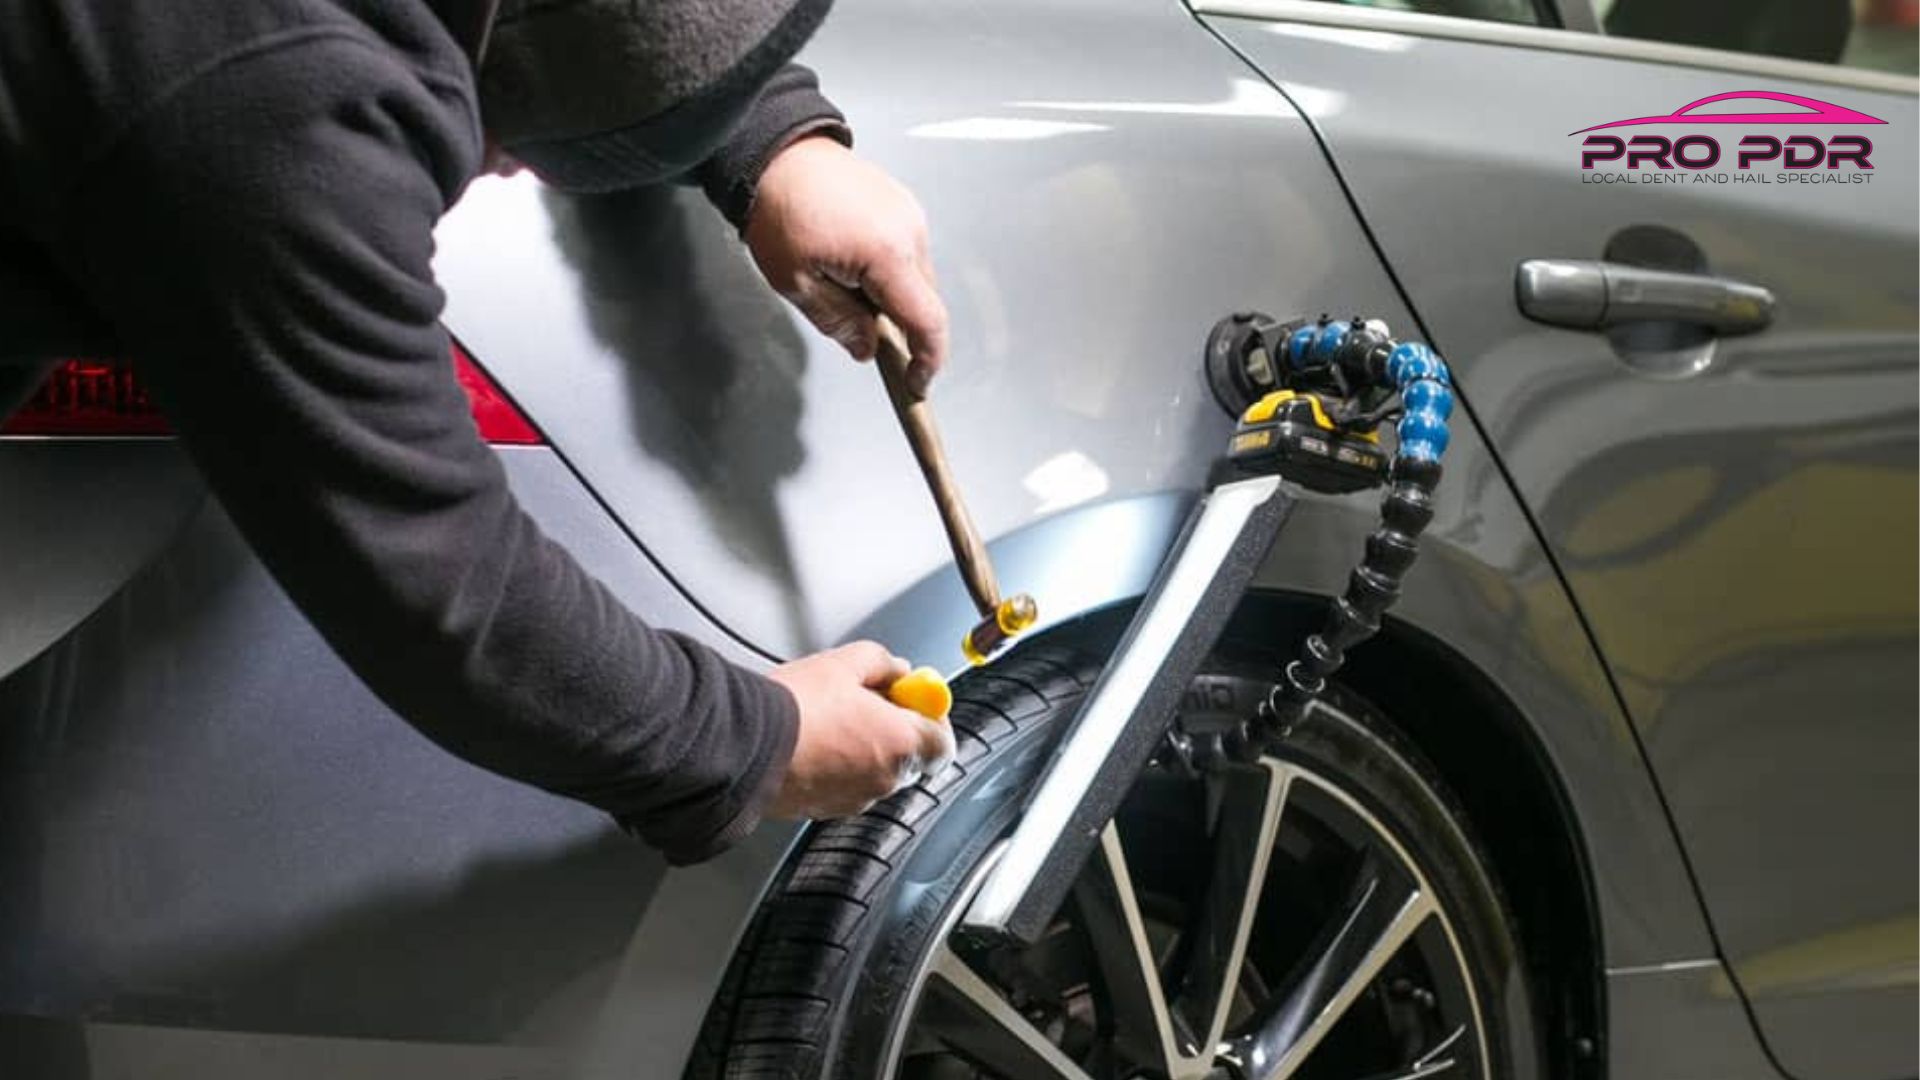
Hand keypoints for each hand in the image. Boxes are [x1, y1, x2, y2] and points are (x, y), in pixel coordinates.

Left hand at [747, 135, 949, 396]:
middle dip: (904, 329)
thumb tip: (868, 349)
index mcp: (888, 254)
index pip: (928, 321)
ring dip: (895, 298)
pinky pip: (909, 252)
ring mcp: (910, 215)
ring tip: (848, 292)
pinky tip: (854, 269)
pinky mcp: (903, 205)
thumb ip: (839, 323)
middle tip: (868, 340)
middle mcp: (910, 231)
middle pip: (926, 301)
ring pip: (918, 277)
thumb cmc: (780, 211)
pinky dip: (891, 272)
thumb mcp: (797, 283)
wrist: (777, 153)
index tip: (917, 382)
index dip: (928, 360)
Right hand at [766, 641, 956, 818]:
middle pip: (911, 759)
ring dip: (865, 750)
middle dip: (897, 732)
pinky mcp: (824, 810)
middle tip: (871, 704)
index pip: (944, 743)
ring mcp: (854, 799)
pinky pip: (845, 787)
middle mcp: (884, 780)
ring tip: (832, 720)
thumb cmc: (794, 708)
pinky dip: (838, 768)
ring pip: (875, 774)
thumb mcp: (846, 662)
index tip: (916, 700)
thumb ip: (883, 664)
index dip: (933, 718)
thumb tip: (898, 670)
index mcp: (901, 744)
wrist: (744, 744)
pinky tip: (813, 742)